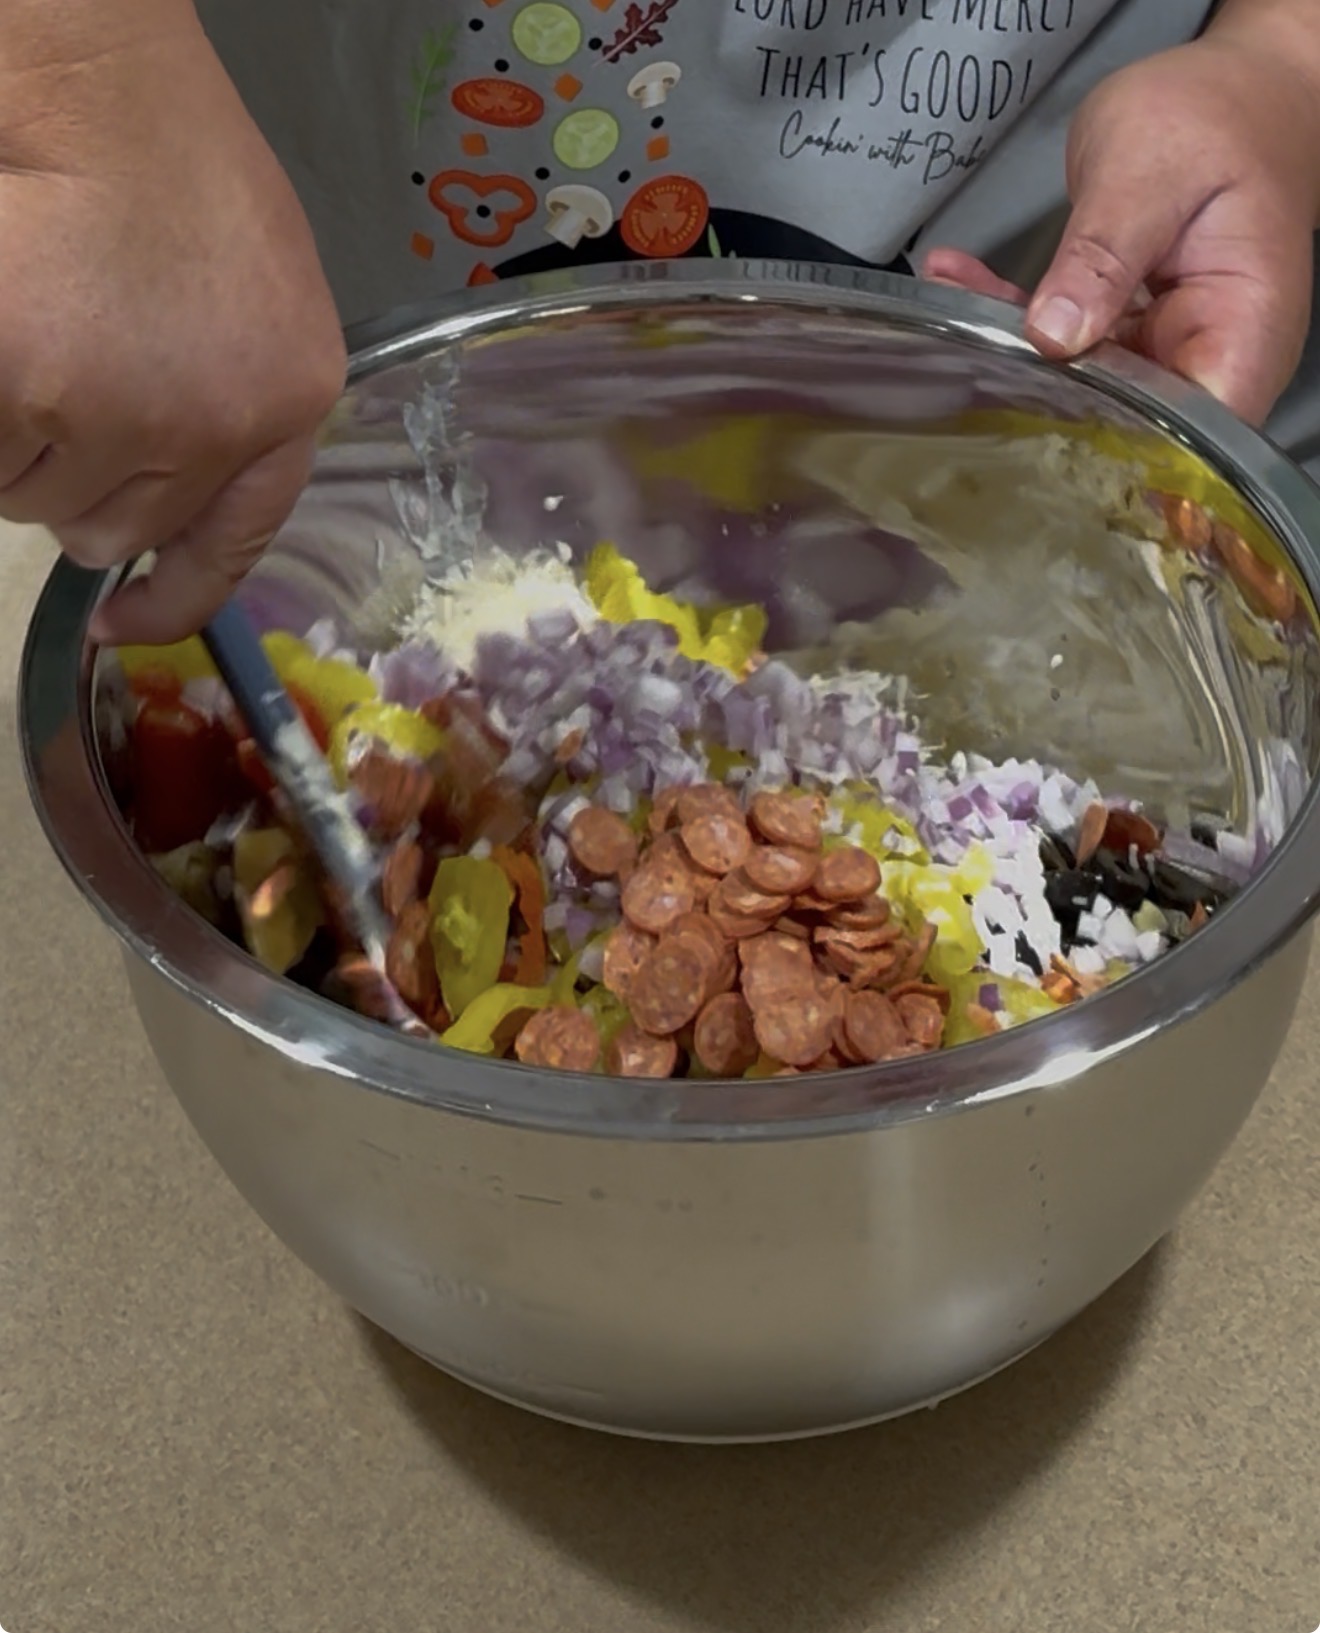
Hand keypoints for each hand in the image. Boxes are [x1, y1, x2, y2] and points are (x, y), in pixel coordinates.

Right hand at [0, 9, 346, 642]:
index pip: (233, 545)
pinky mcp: (40, 391)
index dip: (171, 597)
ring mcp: (130, 414)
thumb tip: (157, 513)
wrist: (104, 92)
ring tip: (36, 338)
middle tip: (57, 391)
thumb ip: (227, 410)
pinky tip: (11, 336)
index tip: (120, 620)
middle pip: (107, 528)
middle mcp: (222, 428)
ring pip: (31, 494)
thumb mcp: (255, 310)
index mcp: (290, 406)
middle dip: (69, 482)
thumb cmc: (179, 180)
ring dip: (14, 441)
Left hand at [924, 31, 1319, 424]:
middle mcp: (1210, 357)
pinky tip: (959, 282)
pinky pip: (1069, 338)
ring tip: (949, 310)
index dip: (1118, 456)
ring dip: (1014, 350)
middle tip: (965, 373)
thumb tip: (1056, 335)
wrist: (1239, 86)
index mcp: (1242, 333)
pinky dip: (1016, 312)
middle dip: (1043, 402)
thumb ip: (1104, 255)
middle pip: (1127, 419)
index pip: (1187, 438)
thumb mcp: (1152, 171)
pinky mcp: (1131, 330)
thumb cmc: (1219, 115)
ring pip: (1084, 380)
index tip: (1037, 439)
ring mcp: (1167, 347)